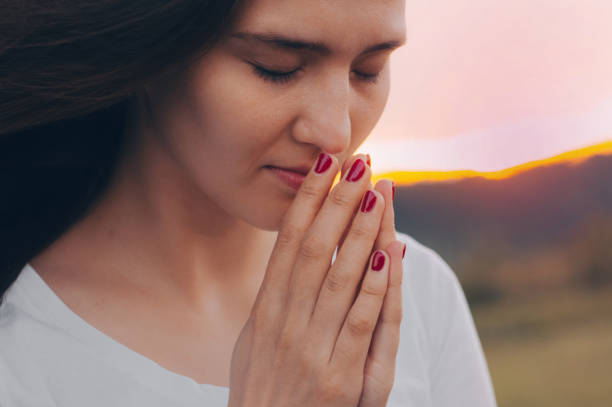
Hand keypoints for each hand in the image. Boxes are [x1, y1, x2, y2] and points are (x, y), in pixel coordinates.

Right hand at [228, 153, 402, 406]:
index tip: (324, 164)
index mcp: (265, 310)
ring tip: (379, 190)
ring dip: (362, 230)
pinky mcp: (339, 379)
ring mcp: (312, 349)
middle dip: (338, 200)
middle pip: (315, 247)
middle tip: (359, 160)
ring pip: (340, 276)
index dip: (307, 199)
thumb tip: (289, 257)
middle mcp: (285, 323)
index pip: (288, 240)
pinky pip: (360, 322)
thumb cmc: (262, 391)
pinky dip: (375, 286)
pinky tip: (389, 253)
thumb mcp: (253, 343)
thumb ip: (274, 301)